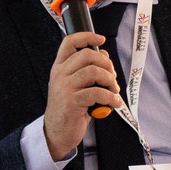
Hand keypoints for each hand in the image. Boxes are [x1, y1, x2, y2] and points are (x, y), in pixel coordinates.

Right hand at [43, 31, 121, 160]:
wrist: (57, 133)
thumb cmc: (69, 109)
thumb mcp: (76, 86)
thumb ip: (87, 70)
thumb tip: (104, 55)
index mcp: (60, 68)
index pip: (69, 42)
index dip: (87, 36)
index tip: (101, 39)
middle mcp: (60, 75)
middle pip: (87, 55)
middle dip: (106, 64)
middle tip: (112, 77)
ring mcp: (65, 88)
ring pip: (94, 72)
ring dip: (110, 81)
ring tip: (113, 91)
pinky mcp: (72, 102)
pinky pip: (97, 92)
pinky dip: (110, 97)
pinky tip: (114, 103)